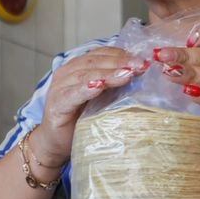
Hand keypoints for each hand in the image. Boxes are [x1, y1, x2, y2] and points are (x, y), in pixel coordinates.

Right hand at [31, 47, 148, 166]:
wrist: (56, 144)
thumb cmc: (81, 120)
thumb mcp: (102, 99)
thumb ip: (115, 86)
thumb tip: (142, 76)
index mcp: (79, 67)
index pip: (102, 54)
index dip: (123, 55)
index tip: (143, 60)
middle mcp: (68, 72)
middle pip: (96, 61)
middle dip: (120, 62)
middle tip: (140, 66)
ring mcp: (60, 87)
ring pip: (86, 74)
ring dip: (108, 73)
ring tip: (126, 74)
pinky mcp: (56, 104)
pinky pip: (72, 94)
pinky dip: (86, 88)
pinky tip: (99, 87)